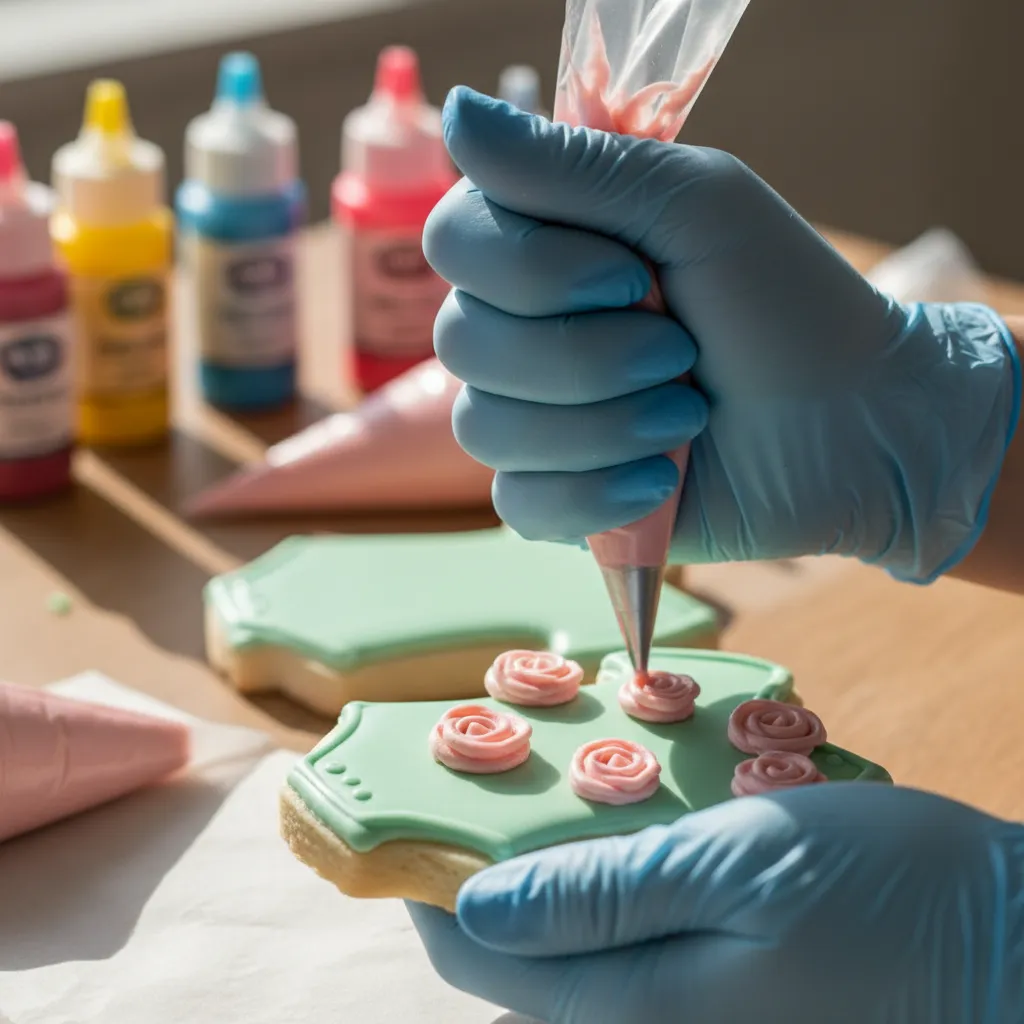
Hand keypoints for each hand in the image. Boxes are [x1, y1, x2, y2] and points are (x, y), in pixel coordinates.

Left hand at [408, 784, 1023, 1022]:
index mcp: (636, 1011)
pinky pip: (635, 944)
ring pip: (579, 948)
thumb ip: (599, 896)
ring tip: (563, 783)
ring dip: (556, 866)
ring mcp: (692, 1020)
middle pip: (524, 959)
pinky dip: (614, 878)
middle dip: (492, 865)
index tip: (411, 811)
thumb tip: (478, 906)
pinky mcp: (727, 1001)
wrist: (1009, 947)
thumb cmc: (885, 897)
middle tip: (495, 774)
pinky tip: (640, 818)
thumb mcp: (733, 865)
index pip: (483, 960)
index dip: (432, 886)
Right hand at [425, 89, 1019, 582]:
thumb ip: (571, 166)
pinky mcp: (557, 497)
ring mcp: (534, 419)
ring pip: (485, 428)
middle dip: (586, 356)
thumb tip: (449, 104)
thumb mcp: (695, 204)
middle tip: (681, 351)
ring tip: (687, 415)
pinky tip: (660, 479)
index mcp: (546, 246)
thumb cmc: (787, 302)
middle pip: (463, 343)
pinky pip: (517, 504)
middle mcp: (523, 330)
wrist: (857, 424)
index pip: (454, 242)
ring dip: (601, 425)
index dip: (530, 269)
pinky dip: (594, 495)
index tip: (631, 275)